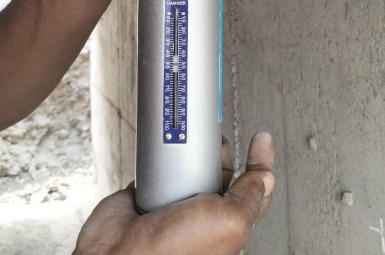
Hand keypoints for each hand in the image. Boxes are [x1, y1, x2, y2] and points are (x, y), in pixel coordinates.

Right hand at [73, 132, 274, 254]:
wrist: (118, 251)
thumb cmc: (171, 251)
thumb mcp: (229, 221)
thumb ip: (249, 197)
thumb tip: (266, 177)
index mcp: (227, 226)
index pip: (253, 190)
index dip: (259, 162)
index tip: (261, 139)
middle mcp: (203, 215)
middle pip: (220, 170)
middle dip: (219, 152)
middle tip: (214, 141)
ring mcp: (176, 202)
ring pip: (191, 165)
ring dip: (188, 153)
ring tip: (186, 148)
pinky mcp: (149, 192)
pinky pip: (160, 165)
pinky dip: (160, 156)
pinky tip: (163, 153)